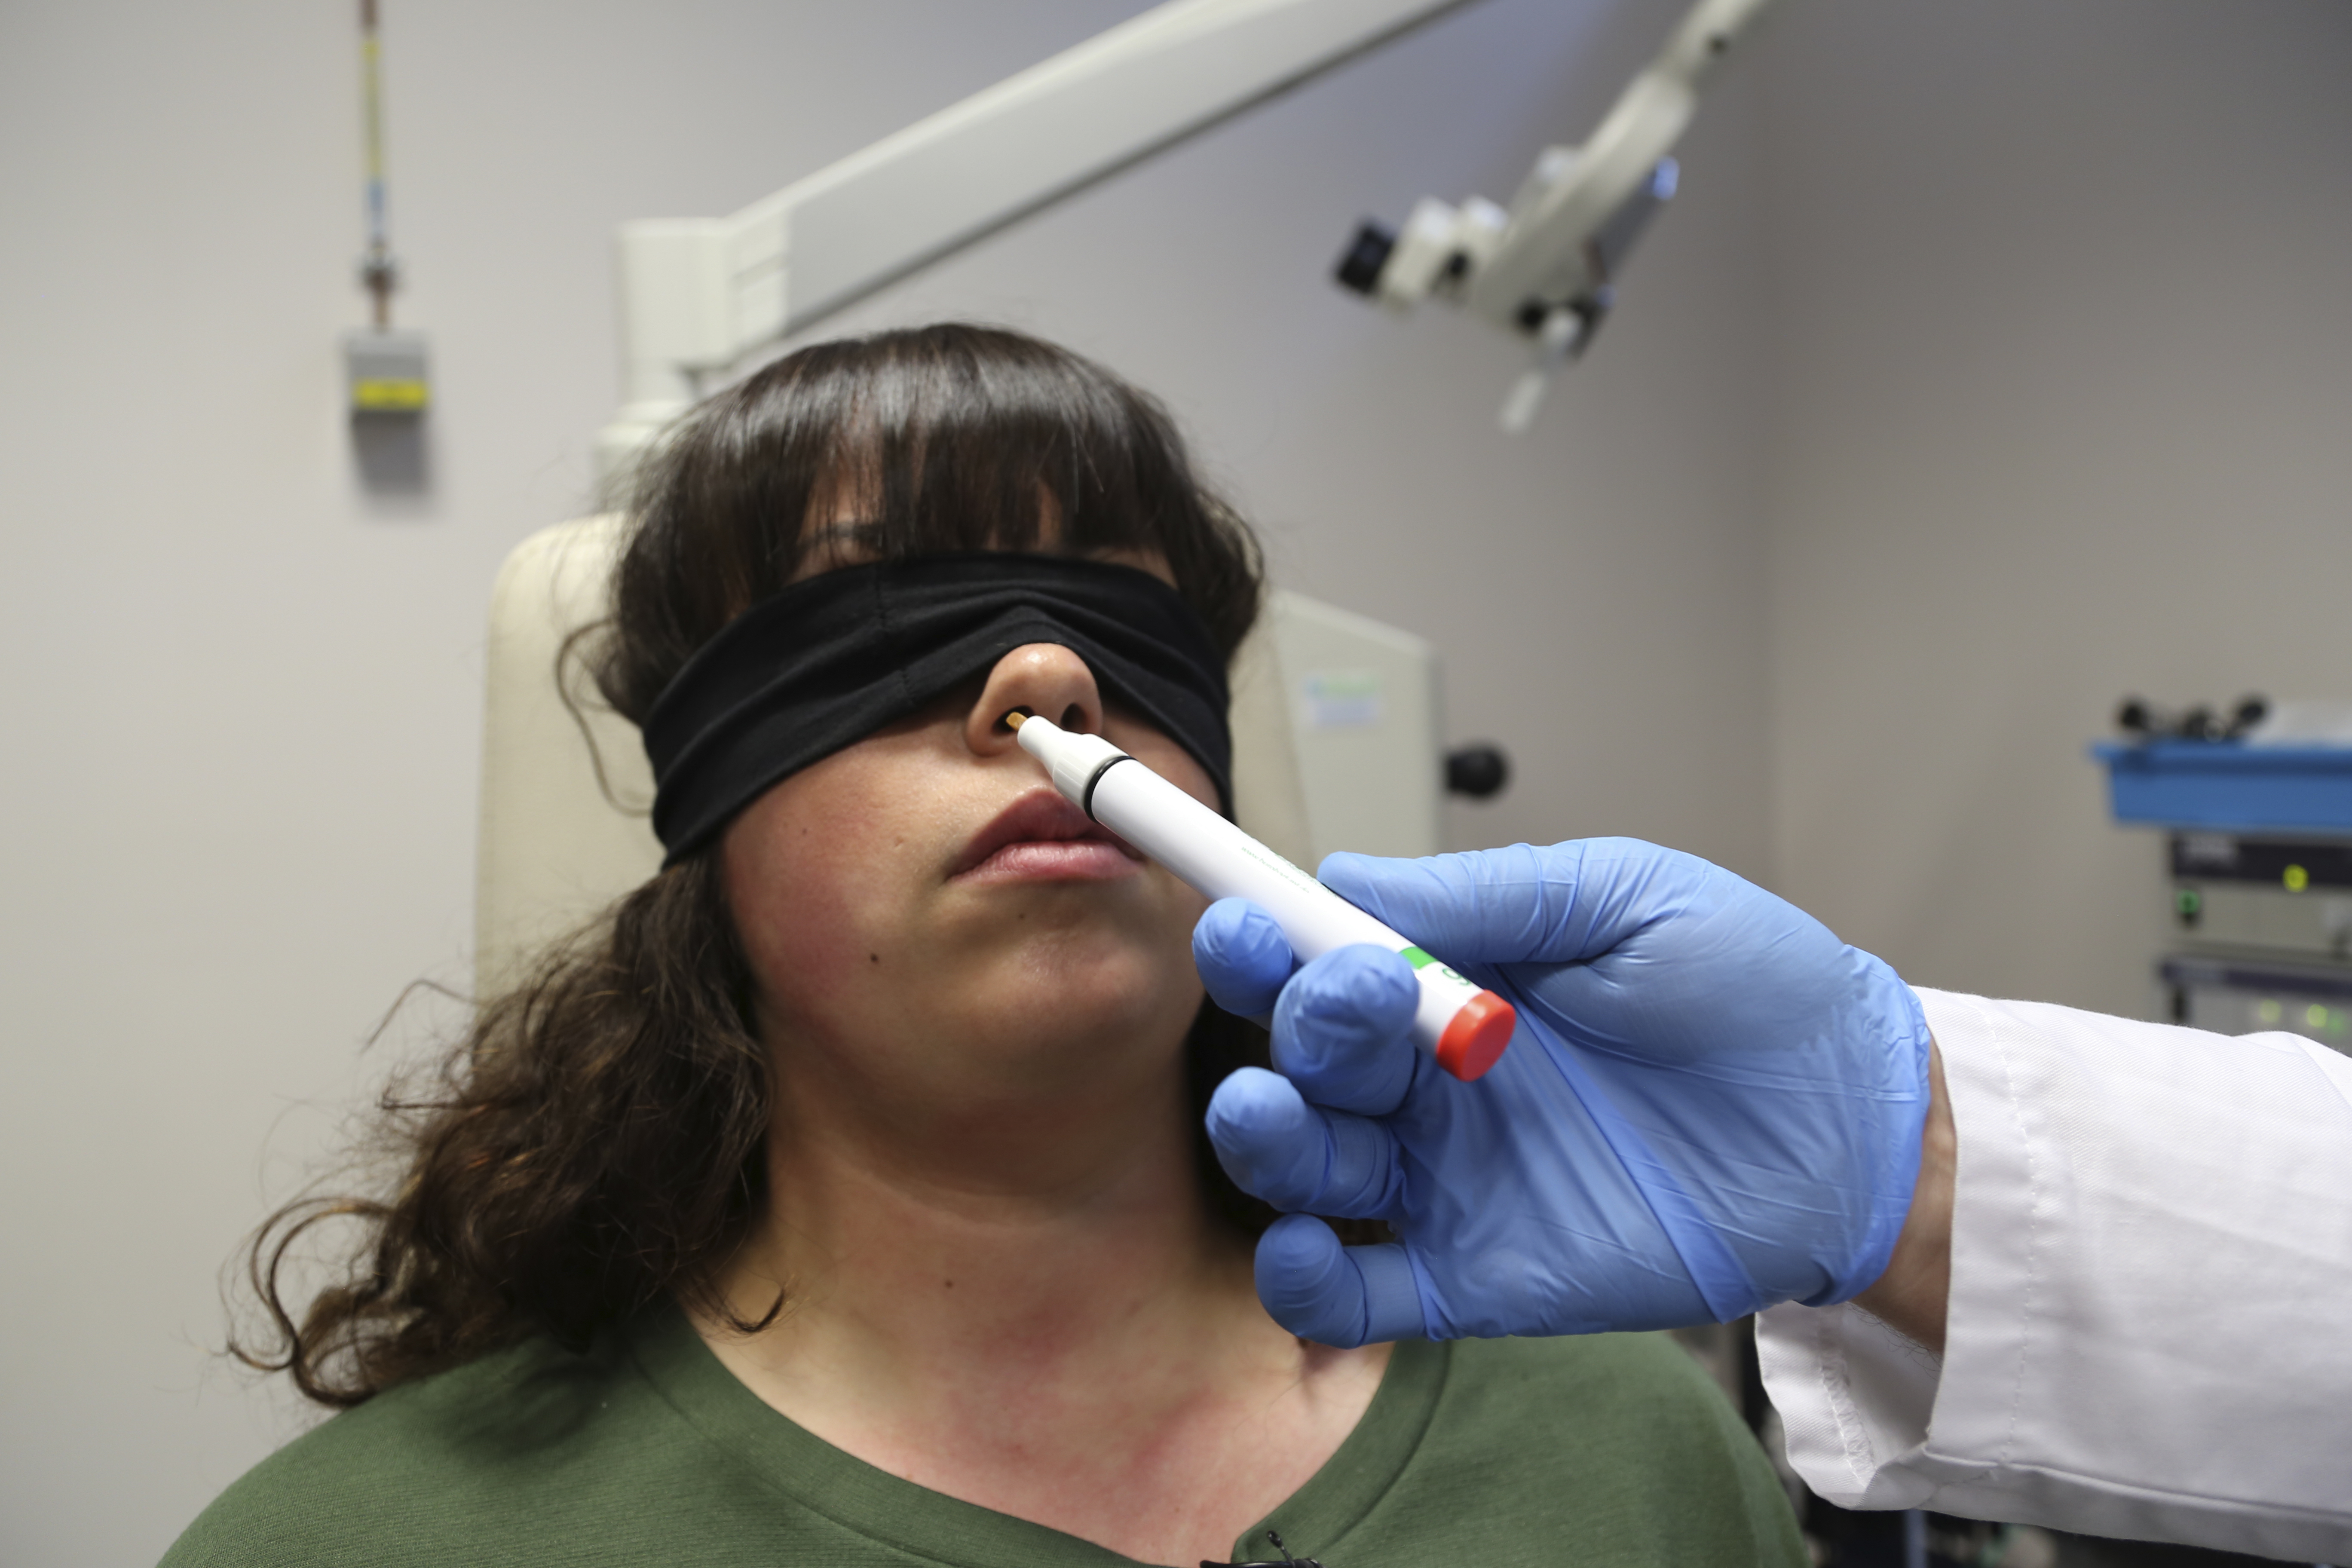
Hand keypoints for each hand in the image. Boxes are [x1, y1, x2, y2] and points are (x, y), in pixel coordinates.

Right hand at [1193, 839, 1933, 1345]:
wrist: (1854, 1128)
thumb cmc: (1755, 994)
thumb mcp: (1625, 901)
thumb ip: (1488, 896)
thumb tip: (1345, 875)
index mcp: (1454, 982)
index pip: (1323, 961)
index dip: (1270, 943)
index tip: (1245, 922)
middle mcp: (1431, 1082)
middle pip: (1303, 1060)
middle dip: (1294, 1027)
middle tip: (1355, 999)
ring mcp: (1449, 1180)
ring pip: (1310, 1167)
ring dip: (1270, 1138)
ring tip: (1279, 1110)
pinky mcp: (1478, 1275)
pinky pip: (1362, 1292)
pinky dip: (1307, 1280)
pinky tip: (1299, 1250)